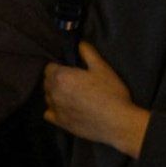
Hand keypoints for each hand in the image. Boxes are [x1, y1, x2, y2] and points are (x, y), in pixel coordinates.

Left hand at [43, 43, 150, 158]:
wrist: (118, 122)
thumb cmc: (110, 93)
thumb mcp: (102, 68)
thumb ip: (88, 52)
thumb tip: (80, 43)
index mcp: (61, 77)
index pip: (49, 67)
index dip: (60, 67)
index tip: (71, 70)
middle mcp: (53, 92)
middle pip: (47, 81)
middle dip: (56, 79)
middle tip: (73, 82)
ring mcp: (55, 109)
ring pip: (47, 97)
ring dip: (55, 94)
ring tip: (71, 95)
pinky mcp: (60, 123)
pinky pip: (48, 114)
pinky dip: (53, 110)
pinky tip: (65, 109)